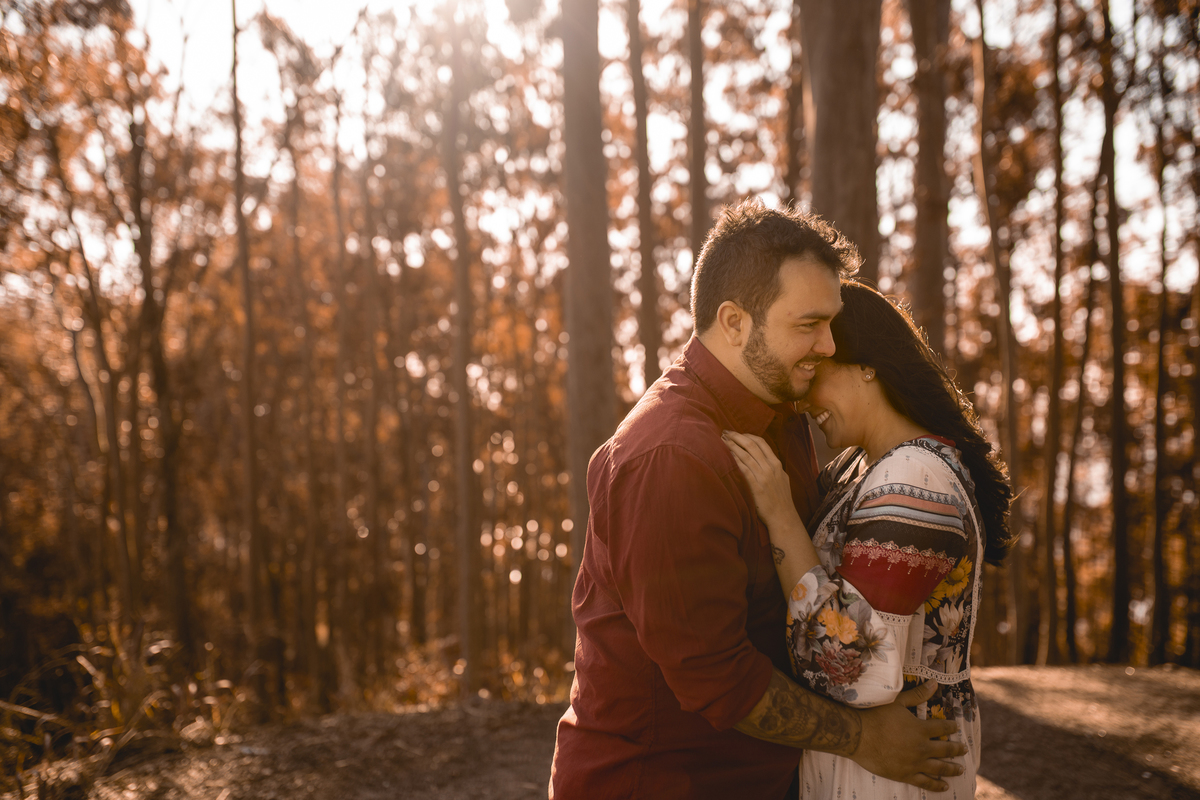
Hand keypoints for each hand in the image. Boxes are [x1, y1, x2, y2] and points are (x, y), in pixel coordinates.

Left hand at [722, 431, 797, 530]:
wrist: (783, 516)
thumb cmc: (781, 499)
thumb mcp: (782, 478)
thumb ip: (773, 467)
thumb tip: (763, 458)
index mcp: (776, 463)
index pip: (761, 442)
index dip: (747, 436)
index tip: (738, 433)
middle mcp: (770, 467)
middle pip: (751, 445)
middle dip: (736, 436)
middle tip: (725, 432)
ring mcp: (763, 476)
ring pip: (745, 455)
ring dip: (732, 445)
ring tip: (722, 440)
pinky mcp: (755, 486)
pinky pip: (742, 468)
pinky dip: (734, 459)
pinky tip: (726, 454)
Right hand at [850, 680, 966, 791]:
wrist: (858, 735)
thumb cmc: (876, 716)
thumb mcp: (898, 702)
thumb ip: (918, 694)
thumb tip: (935, 683)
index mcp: (921, 729)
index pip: (942, 728)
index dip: (951, 727)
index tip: (956, 727)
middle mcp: (921, 748)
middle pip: (945, 750)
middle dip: (956, 749)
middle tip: (964, 750)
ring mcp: (914, 763)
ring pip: (939, 768)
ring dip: (952, 769)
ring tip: (960, 770)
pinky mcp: (905, 774)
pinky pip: (925, 782)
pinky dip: (936, 785)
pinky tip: (944, 787)